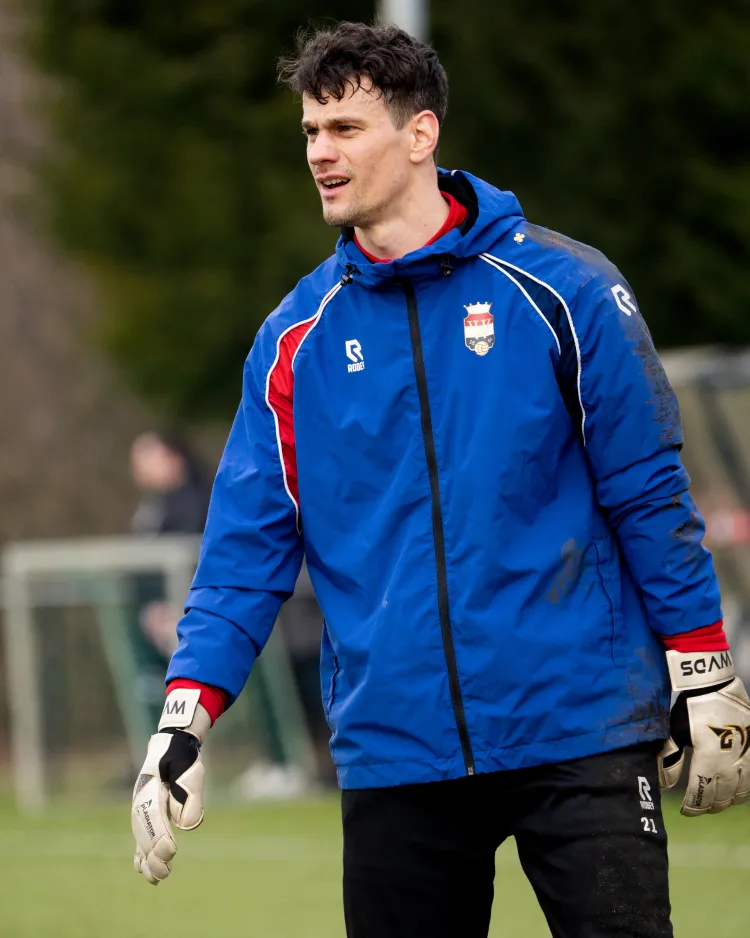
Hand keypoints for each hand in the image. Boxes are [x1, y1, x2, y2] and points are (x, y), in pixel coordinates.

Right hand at [132, 689, 209, 883]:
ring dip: (147, 860)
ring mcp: (141, 808)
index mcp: (150, 789)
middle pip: (145, 833)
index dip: (161, 837)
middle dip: (154, 855)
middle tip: (165, 873)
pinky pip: (141, 837)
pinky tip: (143, 870)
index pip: (154, 818)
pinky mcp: (146, 813)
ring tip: (157, 879)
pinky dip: (142, 854)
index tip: (171, 852)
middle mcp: (141, 801)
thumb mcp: (191, 770)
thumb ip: (191, 795)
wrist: (172, 744)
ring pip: (140, 839)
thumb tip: (188, 824)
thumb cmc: (183, 757)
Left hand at [658, 650, 749, 814]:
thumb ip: (670, 758)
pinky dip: (743, 789)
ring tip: (716, 801)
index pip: (701, 794)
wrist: (716, 685)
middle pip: (722, 798)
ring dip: (727, 800)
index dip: (692, 807)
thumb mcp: (676, 732)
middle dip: (708, 806)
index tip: (685, 811)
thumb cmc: (692, 708)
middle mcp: (730, 764)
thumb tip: (664, 783)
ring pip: (741, 792)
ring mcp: (746, 759)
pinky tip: (735, 789)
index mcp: (708, 760)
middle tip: (698, 806)